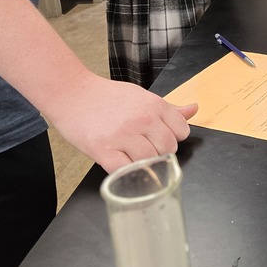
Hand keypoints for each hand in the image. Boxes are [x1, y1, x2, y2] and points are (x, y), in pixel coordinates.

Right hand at [48, 74, 197, 173]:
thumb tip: (194, 109)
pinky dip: (126, 172)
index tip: (159, 138)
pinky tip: (120, 162)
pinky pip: (125, 170)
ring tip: (130, 154)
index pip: (182, 132)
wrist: (72, 93)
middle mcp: (142, 119)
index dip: (172, 138)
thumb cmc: (107, 97)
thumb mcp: (142, 96)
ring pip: (150, 162)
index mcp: (154, 105)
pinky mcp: (104, 150)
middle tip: (144, 148)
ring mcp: (123, 135)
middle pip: (168, 149)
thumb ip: (169, 108)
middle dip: (160, 152)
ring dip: (143, 163)